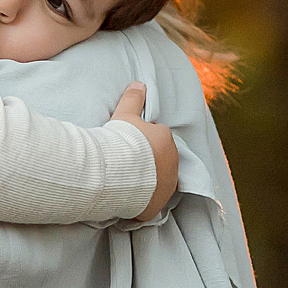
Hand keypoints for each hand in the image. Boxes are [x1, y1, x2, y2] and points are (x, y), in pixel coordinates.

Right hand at [112, 83, 178, 222]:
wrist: (115, 170)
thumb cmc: (120, 140)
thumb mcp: (124, 115)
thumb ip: (132, 99)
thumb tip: (139, 84)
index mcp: (165, 138)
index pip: (156, 138)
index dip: (141, 142)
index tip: (128, 146)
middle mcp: (172, 162)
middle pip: (160, 160)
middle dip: (148, 161)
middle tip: (126, 163)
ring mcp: (166, 185)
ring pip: (157, 181)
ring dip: (147, 180)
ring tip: (127, 180)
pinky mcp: (157, 203)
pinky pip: (150, 201)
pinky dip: (143, 199)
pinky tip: (128, 197)